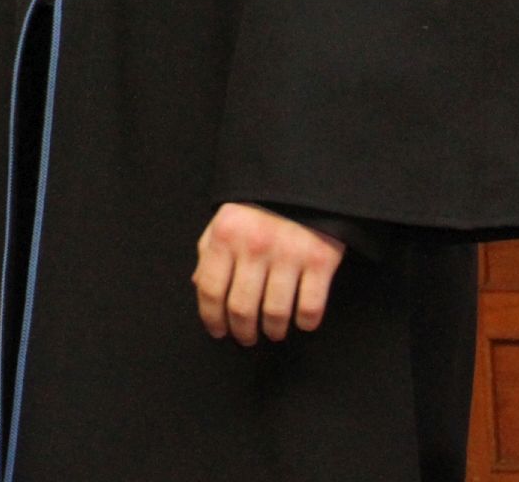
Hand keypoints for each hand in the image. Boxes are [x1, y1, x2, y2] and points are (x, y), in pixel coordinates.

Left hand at [192, 203, 342, 345]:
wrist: (305, 181)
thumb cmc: (260, 206)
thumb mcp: (226, 220)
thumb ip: (209, 251)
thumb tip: (198, 286)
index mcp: (226, 235)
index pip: (210, 289)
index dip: (211, 318)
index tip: (218, 331)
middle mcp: (255, 245)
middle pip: (242, 308)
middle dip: (242, 332)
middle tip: (246, 338)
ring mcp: (289, 253)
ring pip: (276, 313)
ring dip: (273, 331)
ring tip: (273, 332)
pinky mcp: (320, 260)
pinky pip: (310, 307)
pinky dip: (305, 322)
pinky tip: (301, 322)